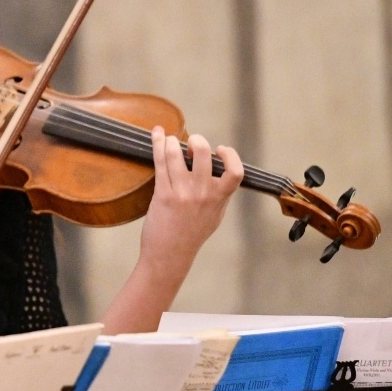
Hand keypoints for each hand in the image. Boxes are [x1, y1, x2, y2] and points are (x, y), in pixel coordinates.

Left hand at [138, 128, 243, 275]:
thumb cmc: (191, 235)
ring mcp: (182, 193)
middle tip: (191, 143)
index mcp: (219, 199)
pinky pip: (161, 163)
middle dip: (197, 142)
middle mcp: (203, 194)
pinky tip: (156, 135)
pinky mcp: (163, 194)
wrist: (169, 255)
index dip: (230, 156)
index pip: (235, 173)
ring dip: (171, 141)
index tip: (220, 149)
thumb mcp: (215, 216)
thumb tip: (220, 173)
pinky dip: (158, 145)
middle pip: (203, 154)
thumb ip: (219, 195)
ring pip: (177, 155)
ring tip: (168, 139)